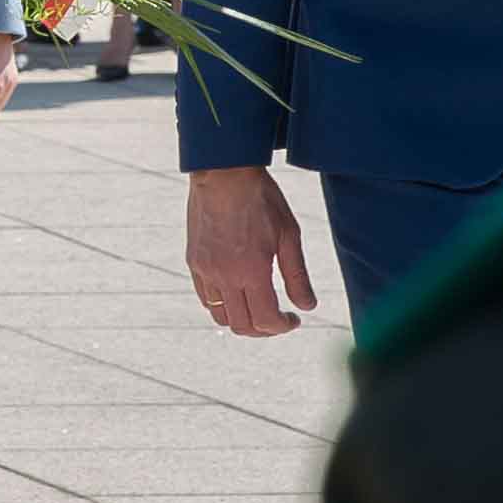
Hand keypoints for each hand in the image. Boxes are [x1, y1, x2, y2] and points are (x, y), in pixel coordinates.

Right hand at [186, 167, 316, 338]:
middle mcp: (225, 276)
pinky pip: (205, 298)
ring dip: (242, 320)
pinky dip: (223, 305)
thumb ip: (297, 275)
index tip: (294, 318)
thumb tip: (308, 306)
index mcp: (252, 270)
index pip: (266, 320)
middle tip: (279, 317)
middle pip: (242, 326)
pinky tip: (238, 291)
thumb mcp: (288, 234)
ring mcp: (205, 270)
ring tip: (258, 307)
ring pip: (221, 316)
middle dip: (264, 329)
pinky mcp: (194, 262)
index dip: (283, 326)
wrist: (223, 173)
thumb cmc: (261, 199)